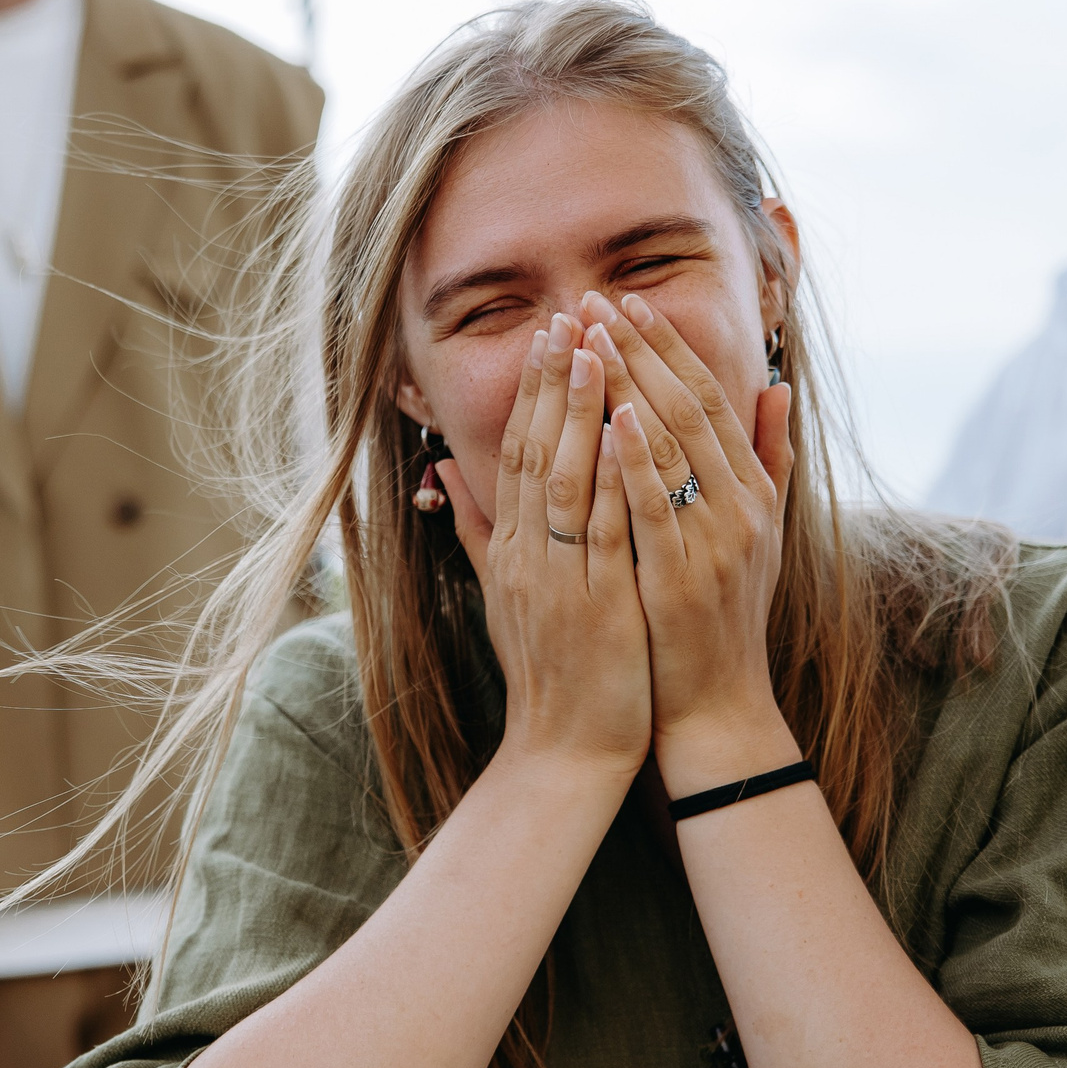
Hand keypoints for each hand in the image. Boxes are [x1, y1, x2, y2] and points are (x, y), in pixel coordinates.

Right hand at [436, 315, 650, 785]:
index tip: (550, 334)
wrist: (562, 752)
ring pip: (565, 478)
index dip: (532, 391)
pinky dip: (610, 475)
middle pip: (534, 451)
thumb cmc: (547, 674)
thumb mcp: (501, 594)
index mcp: (510, 550)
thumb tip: (443, 470)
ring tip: (594, 348)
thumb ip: (476, 528)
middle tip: (569, 315)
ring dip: (579, 410)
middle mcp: (526, 556)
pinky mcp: (593, 604)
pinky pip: (600, 529)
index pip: (517, 452)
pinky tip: (623, 428)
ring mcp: (557, 578)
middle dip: (552, 381)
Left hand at [577, 290, 797, 789]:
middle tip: (594, 299)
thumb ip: (766, 460)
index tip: (627, 301)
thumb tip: (773, 386)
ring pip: (670, 448)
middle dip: (638, 349)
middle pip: (686, 410)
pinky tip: (610, 417)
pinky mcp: (681, 578)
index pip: (708, 399)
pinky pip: (658, 508)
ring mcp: (714, 543)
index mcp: (751, 493)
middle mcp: (740, 509)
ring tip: (591, 336)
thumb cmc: (720, 617)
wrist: (714, 705)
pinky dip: (636, 460)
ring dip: (629, 386)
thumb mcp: (756, 533)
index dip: (668, 347)